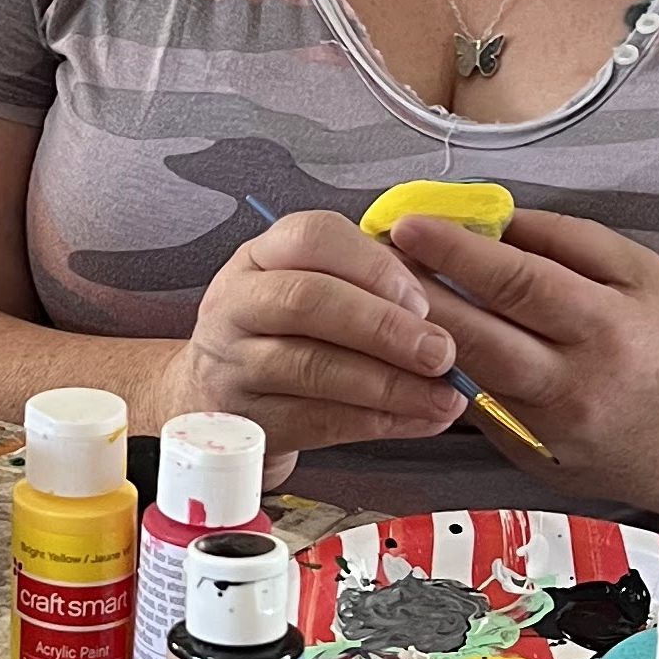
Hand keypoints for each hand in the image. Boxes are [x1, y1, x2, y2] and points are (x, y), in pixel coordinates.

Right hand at [155, 209, 467, 473]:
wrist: (214, 399)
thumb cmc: (282, 337)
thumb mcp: (311, 291)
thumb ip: (366, 288)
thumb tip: (444, 309)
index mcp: (261, 257)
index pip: (313, 237)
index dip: (372, 265)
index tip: (421, 297)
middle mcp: (237, 303)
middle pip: (308, 301)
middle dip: (384, 327)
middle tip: (440, 352)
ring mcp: (233, 364)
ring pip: (312, 366)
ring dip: (388, 383)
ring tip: (441, 397)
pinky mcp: (246, 421)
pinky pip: (316, 420)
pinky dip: (377, 422)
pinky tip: (418, 420)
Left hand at [382, 207, 658, 514]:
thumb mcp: (646, 276)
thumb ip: (569, 243)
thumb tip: (494, 219)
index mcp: (606, 326)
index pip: (513, 281)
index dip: (454, 251)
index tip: (408, 225)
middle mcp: (574, 384)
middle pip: (474, 334)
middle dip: (415, 293)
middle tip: (372, 259)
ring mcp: (552, 432)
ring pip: (465, 378)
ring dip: (419, 338)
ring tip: (384, 300)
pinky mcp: (538, 463)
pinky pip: (480, 414)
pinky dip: (448, 381)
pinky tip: (417, 352)